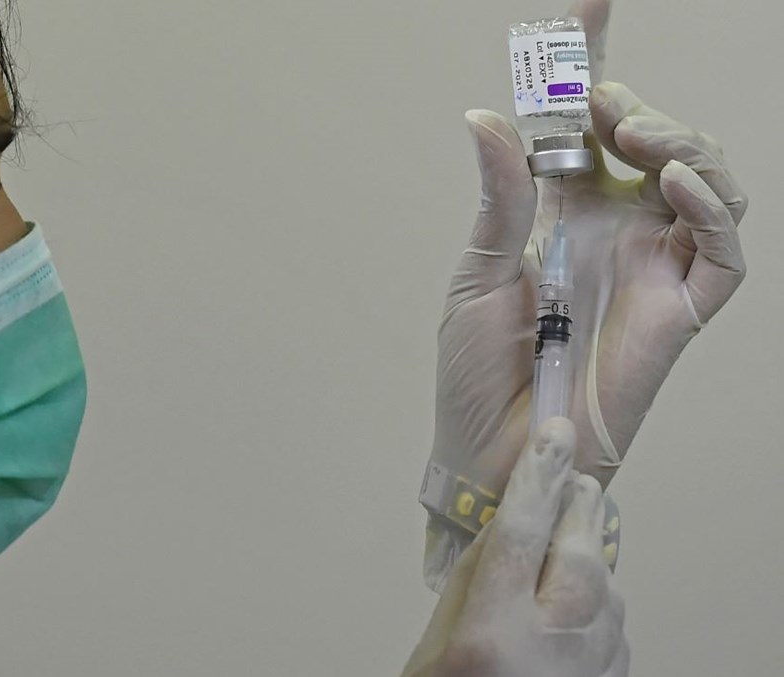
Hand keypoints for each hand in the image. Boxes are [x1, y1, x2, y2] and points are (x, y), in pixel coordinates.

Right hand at [406, 419, 627, 676]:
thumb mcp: (439, 640)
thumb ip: (475, 577)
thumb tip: (509, 521)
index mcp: (491, 634)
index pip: (519, 531)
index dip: (536, 474)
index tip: (551, 432)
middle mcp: (551, 646)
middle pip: (579, 546)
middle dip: (574, 502)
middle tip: (566, 469)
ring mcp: (593, 663)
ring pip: (604, 574)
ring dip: (585, 546)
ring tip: (559, 540)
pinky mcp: (615, 671)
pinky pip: (613, 607)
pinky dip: (595, 587)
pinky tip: (572, 590)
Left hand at [423, 0, 745, 586]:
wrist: (495, 451)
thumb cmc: (477, 373)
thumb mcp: (476, 276)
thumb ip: (499, 199)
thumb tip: (488, 115)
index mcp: (559, 212)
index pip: (583, 124)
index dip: (590, 59)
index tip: (590, 0)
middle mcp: (613, 228)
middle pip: (658, 136)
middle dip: (641, 105)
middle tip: (606, 106)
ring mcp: (653, 264)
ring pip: (704, 177)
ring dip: (681, 140)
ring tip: (640, 137)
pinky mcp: (683, 306)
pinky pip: (724, 245)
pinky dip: (711, 203)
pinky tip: (673, 181)